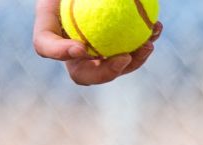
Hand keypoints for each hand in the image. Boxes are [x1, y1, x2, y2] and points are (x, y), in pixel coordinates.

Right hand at [33, 0, 159, 85]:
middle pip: (81, 72)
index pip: (45, 46)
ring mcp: (92, 51)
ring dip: (133, 61)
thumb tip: (95, 13)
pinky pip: (129, 52)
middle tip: (124, 57)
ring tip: (148, 44)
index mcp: (49, 29)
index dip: (60, 52)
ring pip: (110, 67)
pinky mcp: (113, 47)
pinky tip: (156, 27)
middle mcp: (69, 47)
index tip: (81, 47)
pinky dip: (143, 43)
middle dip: (104, 72)